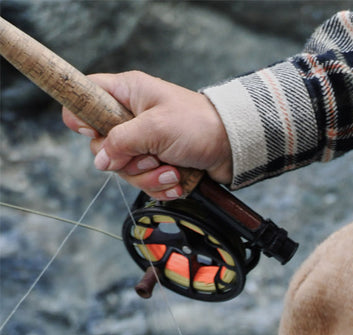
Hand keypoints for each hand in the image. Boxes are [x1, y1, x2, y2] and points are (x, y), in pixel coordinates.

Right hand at [62, 71, 233, 197]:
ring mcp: (146, 142)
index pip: (86, 96)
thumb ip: (121, 142)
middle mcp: (133, 116)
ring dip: (150, 177)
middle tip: (151, 158)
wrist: (234, 147)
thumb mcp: (155, 128)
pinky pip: (146, 182)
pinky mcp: (160, 163)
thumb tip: (100, 160)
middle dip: (128, 162)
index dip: (82, 116)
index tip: (91, 133)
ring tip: (172, 172)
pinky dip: (162, 186)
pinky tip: (178, 181)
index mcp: (128, 93)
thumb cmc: (198, 125)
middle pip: (105, 146)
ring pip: (127, 169)